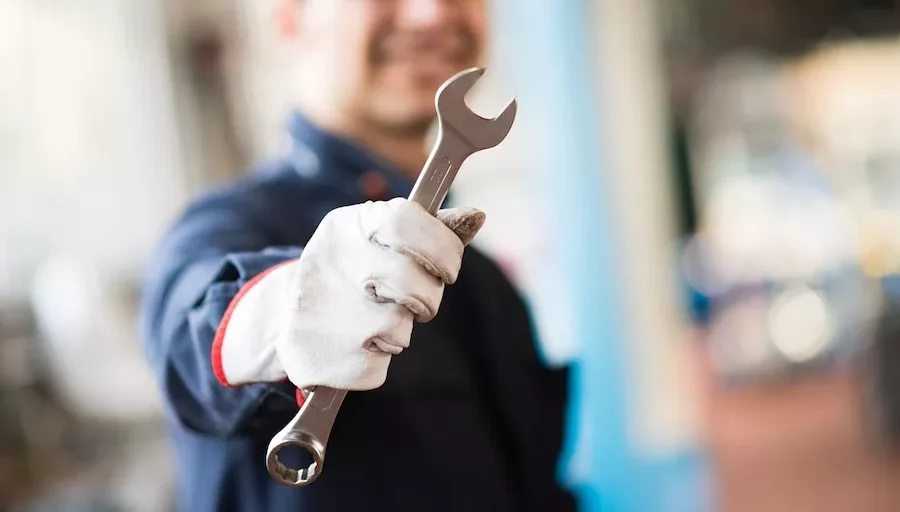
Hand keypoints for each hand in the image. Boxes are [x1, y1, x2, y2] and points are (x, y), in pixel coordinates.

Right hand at [213, 198, 484, 391]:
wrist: (283, 315)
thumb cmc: (353, 269)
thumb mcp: (383, 236)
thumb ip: (431, 229)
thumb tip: (477, 216)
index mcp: (351, 225)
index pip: (411, 223)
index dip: (442, 250)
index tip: (444, 269)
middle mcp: (333, 262)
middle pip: (416, 286)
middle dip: (425, 299)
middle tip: (409, 300)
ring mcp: (322, 311)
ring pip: (400, 331)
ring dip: (397, 331)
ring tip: (370, 320)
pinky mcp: (319, 359)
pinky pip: (379, 368)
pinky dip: (374, 362)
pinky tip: (352, 346)